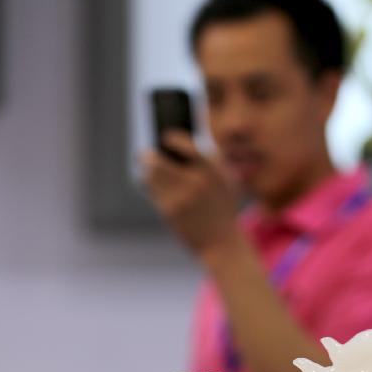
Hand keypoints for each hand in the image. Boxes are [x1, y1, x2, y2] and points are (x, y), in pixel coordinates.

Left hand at [140, 132, 239, 257]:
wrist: (221, 243)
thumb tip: (192, 128)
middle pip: (157, 160)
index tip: (165, 136)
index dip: (172, 138)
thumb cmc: (222, 207)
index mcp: (213, 169)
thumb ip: (212, 155)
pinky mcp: (171, 211)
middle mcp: (196, 181)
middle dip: (147, 155)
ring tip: (145, 166)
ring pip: (151, 176)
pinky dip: (150, 186)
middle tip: (145, 153)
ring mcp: (181, 197)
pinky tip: (150, 183)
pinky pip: (153, 192)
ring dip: (146, 170)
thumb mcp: (227, 179)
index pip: (186, 144)